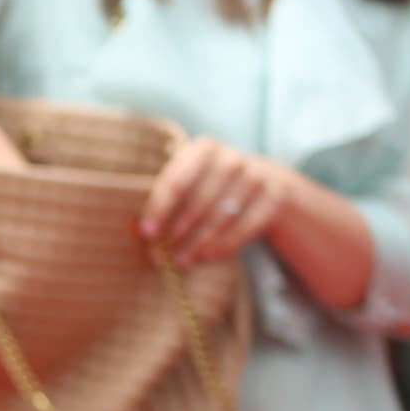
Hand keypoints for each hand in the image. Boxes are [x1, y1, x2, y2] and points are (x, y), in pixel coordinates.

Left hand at [140, 138, 293, 268]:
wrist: (264, 183)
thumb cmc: (210, 186)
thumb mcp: (188, 184)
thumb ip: (163, 202)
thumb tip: (136, 230)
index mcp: (203, 150)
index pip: (176, 182)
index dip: (160, 209)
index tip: (147, 232)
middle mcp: (231, 160)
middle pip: (198, 202)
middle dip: (177, 231)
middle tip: (161, 254)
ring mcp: (256, 178)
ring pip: (220, 217)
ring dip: (198, 243)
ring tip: (181, 261)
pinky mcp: (273, 198)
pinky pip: (244, 227)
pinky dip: (223, 245)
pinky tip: (206, 258)